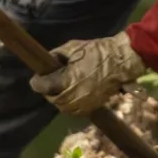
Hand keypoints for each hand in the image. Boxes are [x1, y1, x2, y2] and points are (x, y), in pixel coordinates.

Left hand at [29, 32, 146, 116]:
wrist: (121, 61)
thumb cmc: (97, 51)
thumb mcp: (73, 47)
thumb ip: (56, 56)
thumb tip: (46, 63)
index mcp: (68, 79)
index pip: (44, 86)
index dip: (37, 81)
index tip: (36, 77)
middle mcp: (74, 95)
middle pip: (52, 99)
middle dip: (48, 91)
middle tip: (48, 81)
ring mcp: (83, 103)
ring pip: (62, 107)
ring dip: (58, 98)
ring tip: (59, 88)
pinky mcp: (92, 107)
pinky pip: (74, 110)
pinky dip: (69, 104)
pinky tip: (70, 94)